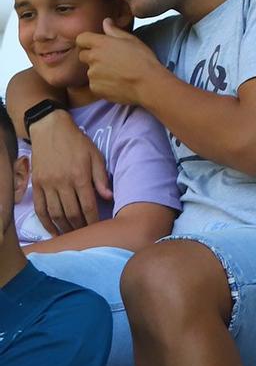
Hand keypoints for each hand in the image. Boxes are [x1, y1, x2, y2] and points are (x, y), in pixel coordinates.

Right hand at [22, 111, 109, 233]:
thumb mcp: (95, 155)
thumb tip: (109, 197)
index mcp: (80, 175)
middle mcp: (63, 182)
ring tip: (72, 236)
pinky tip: (52, 231)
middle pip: (71, 213)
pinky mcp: (36, 185)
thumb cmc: (77, 142)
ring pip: (55, 214)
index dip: (93, 220)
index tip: (98, 229)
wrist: (50, 129)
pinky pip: (40, 209)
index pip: (88, 205)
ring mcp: (47, 184)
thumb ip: (101, 177)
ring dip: (63, 228)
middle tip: (85, 235)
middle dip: (80, 227)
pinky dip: (45, 223)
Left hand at [77, 23, 165, 105]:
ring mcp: (92, 74)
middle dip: (92, 56)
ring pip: (90, 70)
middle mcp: (93, 58)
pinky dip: (102, 83)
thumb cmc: (143, 60)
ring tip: (117, 73)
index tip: (95, 44)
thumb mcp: (132, 40)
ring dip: (99, 71)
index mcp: (101, 44)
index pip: (81, 38)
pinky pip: (94, 83)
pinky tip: (116, 83)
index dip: (87, 41)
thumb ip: (115, 31)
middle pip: (83, 55)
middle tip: (110, 60)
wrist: (147, 84)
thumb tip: (106, 22)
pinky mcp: (94, 88)